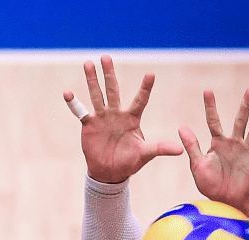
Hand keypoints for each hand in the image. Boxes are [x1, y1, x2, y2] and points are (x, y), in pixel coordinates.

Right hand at [65, 55, 182, 184]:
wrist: (110, 172)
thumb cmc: (130, 162)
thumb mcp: (145, 155)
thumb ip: (160, 149)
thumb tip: (180, 151)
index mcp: (132, 118)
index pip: (141, 100)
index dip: (145, 88)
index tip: (150, 74)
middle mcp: (117, 113)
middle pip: (113, 90)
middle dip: (109, 74)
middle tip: (106, 57)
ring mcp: (102, 117)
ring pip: (97, 95)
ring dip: (92, 80)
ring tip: (88, 64)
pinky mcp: (90, 125)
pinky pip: (81, 111)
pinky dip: (74, 103)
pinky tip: (67, 92)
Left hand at [179, 88, 248, 215]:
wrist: (224, 201)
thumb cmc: (210, 184)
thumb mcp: (197, 165)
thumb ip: (192, 146)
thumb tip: (182, 127)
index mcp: (218, 142)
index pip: (213, 121)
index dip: (210, 106)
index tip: (208, 90)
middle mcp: (233, 143)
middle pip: (240, 120)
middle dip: (246, 105)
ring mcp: (246, 152)